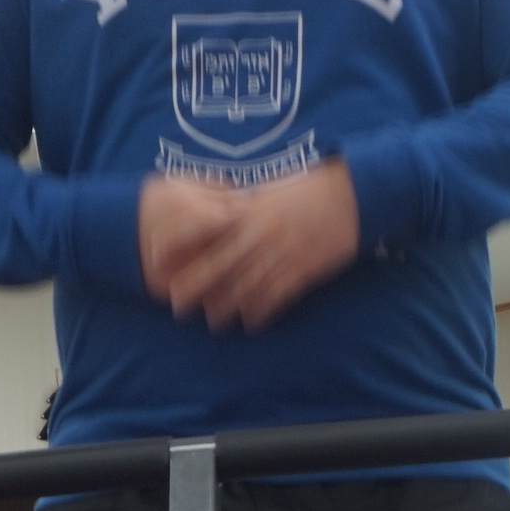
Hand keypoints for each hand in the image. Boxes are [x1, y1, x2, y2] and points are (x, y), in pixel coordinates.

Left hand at [143, 160, 362, 331]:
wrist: (354, 194)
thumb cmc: (310, 188)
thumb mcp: (272, 189)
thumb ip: (244, 202)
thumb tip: (216, 208)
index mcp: (250, 208)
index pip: (204, 225)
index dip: (177, 240)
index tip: (154, 253)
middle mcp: (261, 232)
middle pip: (219, 264)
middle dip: (194, 285)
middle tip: (175, 304)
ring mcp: (283, 253)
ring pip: (246, 286)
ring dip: (227, 307)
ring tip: (212, 321)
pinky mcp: (304, 269)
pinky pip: (278, 296)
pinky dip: (262, 311)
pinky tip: (251, 322)